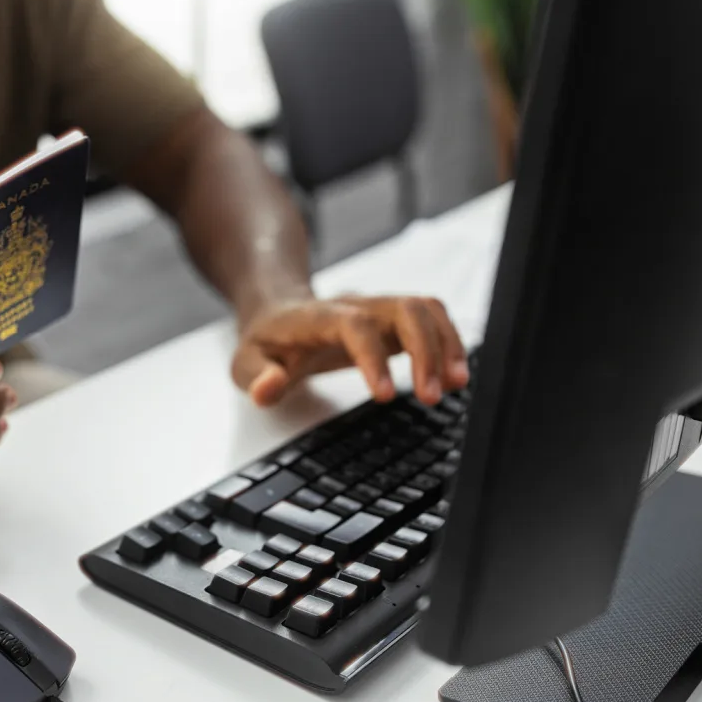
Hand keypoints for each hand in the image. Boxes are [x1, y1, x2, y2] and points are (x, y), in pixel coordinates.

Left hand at [232, 296, 469, 407]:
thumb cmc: (267, 341)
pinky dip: (450, 343)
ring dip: (446, 344)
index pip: (353, 324)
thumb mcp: (244, 363)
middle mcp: (355, 305)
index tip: (385, 396)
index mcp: (317, 317)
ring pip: (424, 309)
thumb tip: (268, 388)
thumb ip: (256, 377)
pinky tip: (456, 376)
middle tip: (432, 396)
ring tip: (457, 385)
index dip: (373, 357)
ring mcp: (378, 309)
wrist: (278, 310)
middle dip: (425, 349)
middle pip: (403, 308)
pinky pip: (432, 319)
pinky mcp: (393, 320)